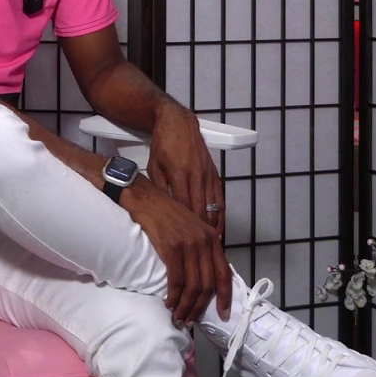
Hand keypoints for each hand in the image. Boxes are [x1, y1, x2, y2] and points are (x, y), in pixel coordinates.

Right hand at [121, 178, 229, 323]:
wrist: (145, 197)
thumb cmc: (165, 213)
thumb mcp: (191, 227)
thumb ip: (201, 248)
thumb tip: (203, 275)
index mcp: (212, 238)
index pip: (224, 273)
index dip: (225, 297)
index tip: (223, 315)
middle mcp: (204, 241)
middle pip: (208, 284)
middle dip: (199, 307)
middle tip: (190, 320)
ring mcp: (188, 244)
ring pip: (193, 286)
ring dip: (186, 306)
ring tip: (178, 316)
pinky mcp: (171, 247)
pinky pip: (176, 280)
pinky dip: (173, 296)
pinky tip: (169, 303)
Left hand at [150, 105, 225, 237]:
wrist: (178, 124)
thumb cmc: (163, 146)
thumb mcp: (154, 168)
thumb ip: (160, 190)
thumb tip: (162, 212)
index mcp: (179, 175)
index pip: (185, 208)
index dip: (186, 228)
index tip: (185, 244)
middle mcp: (197, 176)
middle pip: (202, 211)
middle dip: (201, 233)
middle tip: (200, 252)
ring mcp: (208, 175)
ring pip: (214, 207)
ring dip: (214, 227)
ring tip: (212, 247)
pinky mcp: (215, 173)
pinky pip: (221, 198)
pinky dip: (221, 215)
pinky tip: (219, 227)